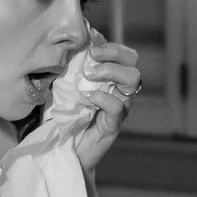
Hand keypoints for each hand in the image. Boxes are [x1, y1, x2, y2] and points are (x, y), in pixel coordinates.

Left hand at [75, 32, 141, 174]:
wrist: (65, 153)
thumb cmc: (65, 119)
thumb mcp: (64, 89)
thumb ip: (69, 71)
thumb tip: (64, 47)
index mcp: (110, 80)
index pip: (122, 54)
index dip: (110, 46)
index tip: (91, 43)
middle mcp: (119, 91)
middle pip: (133, 62)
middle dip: (114, 53)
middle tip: (92, 56)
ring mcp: (119, 108)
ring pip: (132, 80)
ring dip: (111, 71)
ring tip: (90, 75)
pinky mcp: (114, 125)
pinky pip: (118, 107)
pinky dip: (104, 98)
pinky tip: (90, 97)